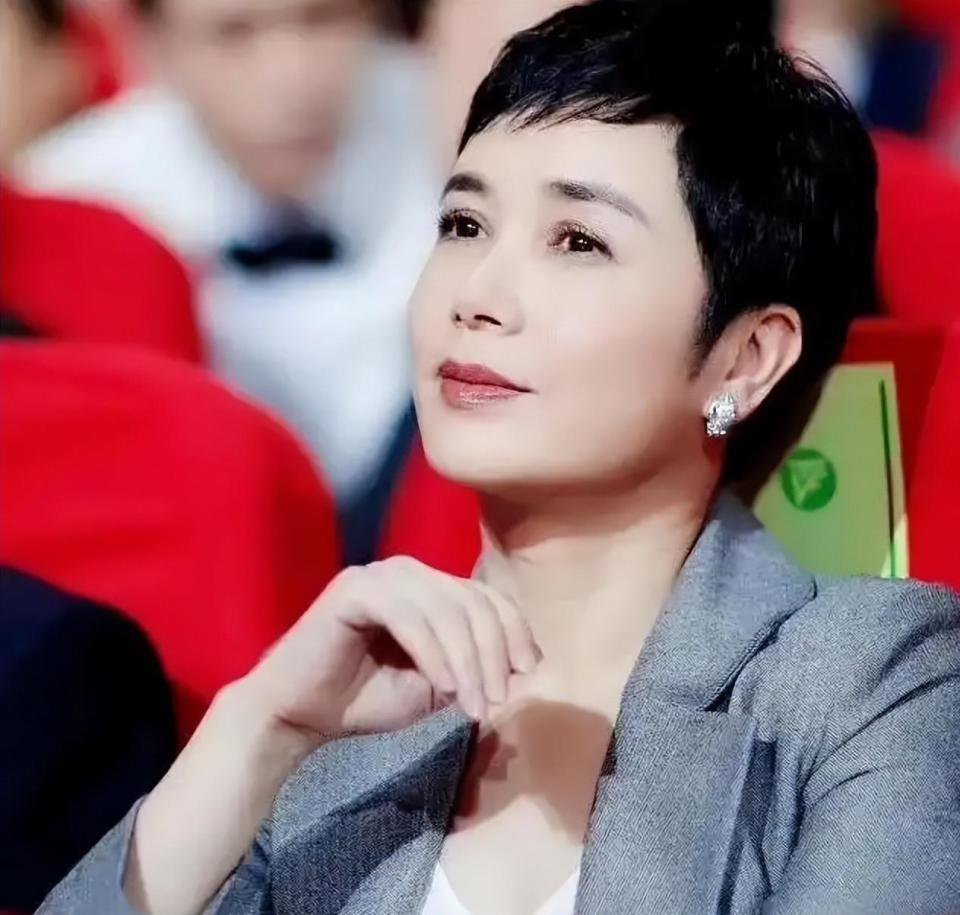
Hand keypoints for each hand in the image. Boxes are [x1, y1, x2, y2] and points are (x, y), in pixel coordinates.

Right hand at [247, 557, 541, 739]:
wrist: (298, 716)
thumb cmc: (364, 702)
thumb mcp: (434, 688)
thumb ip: (472, 669)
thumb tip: (521, 665)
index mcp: (430, 588)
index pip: (487, 597)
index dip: (515, 631)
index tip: (528, 673)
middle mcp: (408, 572)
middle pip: (473, 601)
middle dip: (493, 654)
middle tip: (498, 701)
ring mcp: (380, 576)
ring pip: (446, 609)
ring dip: (467, 660)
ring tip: (473, 705)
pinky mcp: (355, 590)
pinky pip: (408, 616)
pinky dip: (433, 653)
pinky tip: (445, 687)